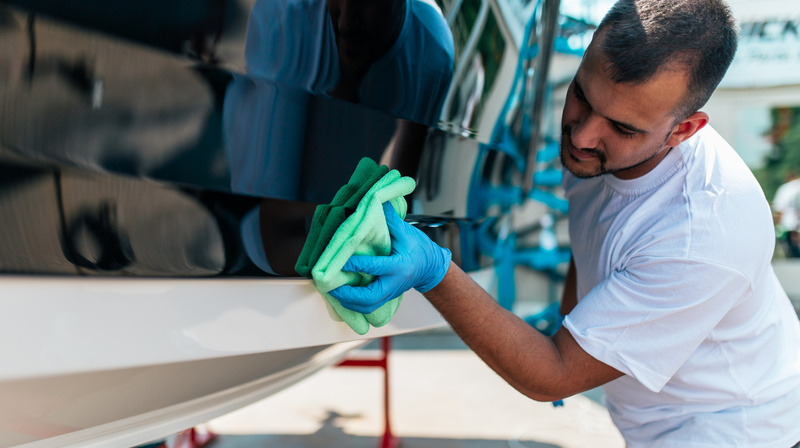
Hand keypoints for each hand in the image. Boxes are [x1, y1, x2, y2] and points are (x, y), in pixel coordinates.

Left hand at [329, 202, 451, 313]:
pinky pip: (367, 306)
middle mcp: (394, 283)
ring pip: (367, 306)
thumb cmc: (419, 247)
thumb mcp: (406, 231)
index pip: (376, 267)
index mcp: (400, 265)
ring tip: (331, 291)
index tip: (342, 260)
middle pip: (369, 297)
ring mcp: (390, 293)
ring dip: (347, 302)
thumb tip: (374, 199)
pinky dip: (352, 303)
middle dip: (348, 294)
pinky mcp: (386, 298)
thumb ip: (389, 219)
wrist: (431, 267)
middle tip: (331, 284)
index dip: (357, 264)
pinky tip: (340, 295)